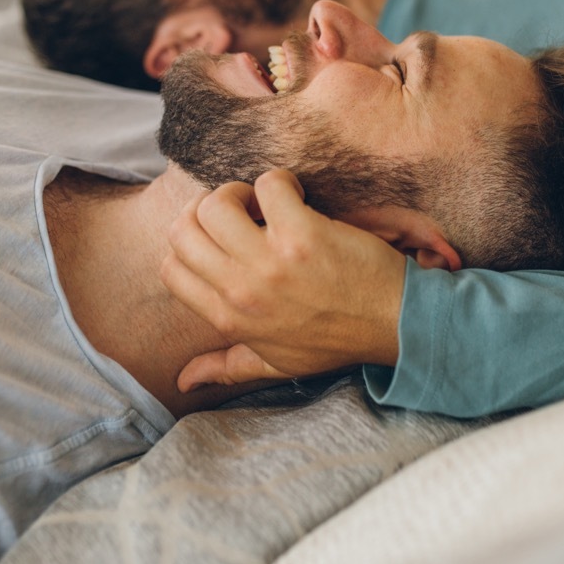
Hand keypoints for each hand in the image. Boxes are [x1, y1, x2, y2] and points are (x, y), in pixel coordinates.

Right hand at [162, 169, 406, 391]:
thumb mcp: (275, 363)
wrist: (393, 325)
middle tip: (241, 213)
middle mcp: (242, 291)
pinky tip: (297, 197)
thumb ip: (226, 367)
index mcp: (230, 318)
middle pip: (183, 229)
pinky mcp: (304, 234)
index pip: (171, 269)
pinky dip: (280, 182)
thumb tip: (183, 381)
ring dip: (239, 192)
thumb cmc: (335, 340)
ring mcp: (271, 262)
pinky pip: (269, 185)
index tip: (218, 236)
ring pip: (216, 203)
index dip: (188, 243)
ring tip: (264, 204)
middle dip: (206, 210)